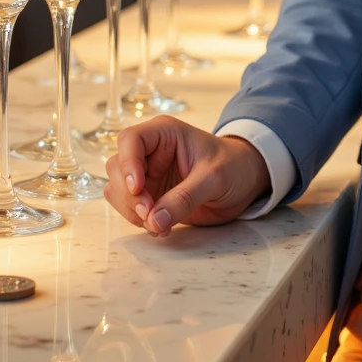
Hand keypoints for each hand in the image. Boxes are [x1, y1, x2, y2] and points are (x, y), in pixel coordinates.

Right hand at [104, 117, 270, 236]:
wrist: (244, 181)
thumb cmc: (233, 166)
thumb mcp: (214, 178)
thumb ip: (185, 197)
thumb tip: (154, 220)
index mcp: (164, 133)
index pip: (130, 139)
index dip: (128, 164)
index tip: (138, 189)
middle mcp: (149, 152)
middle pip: (117, 168)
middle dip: (129, 195)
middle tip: (150, 215)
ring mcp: (147, 175)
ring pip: (117, 191)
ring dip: (131, 211)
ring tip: (159, 225)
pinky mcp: (150, 196)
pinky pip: (130, 209)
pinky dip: (139, 221)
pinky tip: (162, 227)